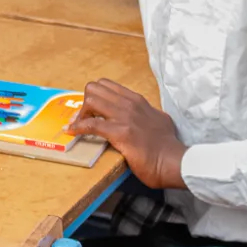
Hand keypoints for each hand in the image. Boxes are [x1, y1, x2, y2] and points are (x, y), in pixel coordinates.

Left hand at [66, 79, 186, 188]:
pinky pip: (90, 124)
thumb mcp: (159, 120)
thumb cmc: (167, 146)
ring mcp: (124, 117)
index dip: (95, 96)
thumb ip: (148, 113)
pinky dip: (77, 128)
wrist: (174, 162)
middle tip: (85, 118)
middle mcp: (129, 104)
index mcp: (137, 100)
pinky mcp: (120, 132)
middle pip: (94, 88)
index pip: (107, 85)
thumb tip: (145, 115)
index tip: (92, 110)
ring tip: (79, 126)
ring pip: (91, 100)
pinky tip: (72, 132)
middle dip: (85, 102)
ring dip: (80, 114)